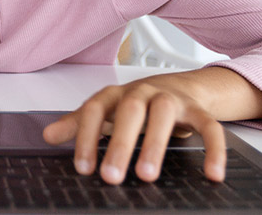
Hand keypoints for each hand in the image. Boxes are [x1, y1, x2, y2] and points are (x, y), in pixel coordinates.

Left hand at [43, 77, 225, 183]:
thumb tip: (48, 135)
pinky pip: (209, 126)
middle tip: (111, 175)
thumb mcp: (107, 111)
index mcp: (116, 94)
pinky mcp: (197, 109)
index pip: (95, 110)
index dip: (86, 137)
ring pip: (163, 115)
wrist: (182, 85)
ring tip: (147, 176)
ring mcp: (171, 99)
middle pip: (129, 111)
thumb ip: (79, 123)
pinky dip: (213, 149)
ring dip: (155, 145)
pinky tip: (212, 174)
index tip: (82, 167)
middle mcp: (142, 92)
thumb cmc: (138, 103)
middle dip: (119, 143)